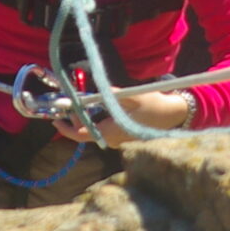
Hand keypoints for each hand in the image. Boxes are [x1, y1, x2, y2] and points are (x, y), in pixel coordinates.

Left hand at [53, 88, 191, 144]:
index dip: (66, 126)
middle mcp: (111, 139)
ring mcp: (116, 139)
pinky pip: (100, 129)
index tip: (56, 117)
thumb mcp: (132, 96)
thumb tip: (94, 91)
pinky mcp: (120, 135)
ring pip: (92, 130)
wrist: (173, 114)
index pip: (81, 134)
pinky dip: (93, 118)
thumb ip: (111, 95)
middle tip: (67, 103)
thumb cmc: (153, 105)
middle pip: (84, 132)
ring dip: (83, 118)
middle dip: (73, 119)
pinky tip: (92, 107)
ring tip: (78, 103)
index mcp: (111, 132)